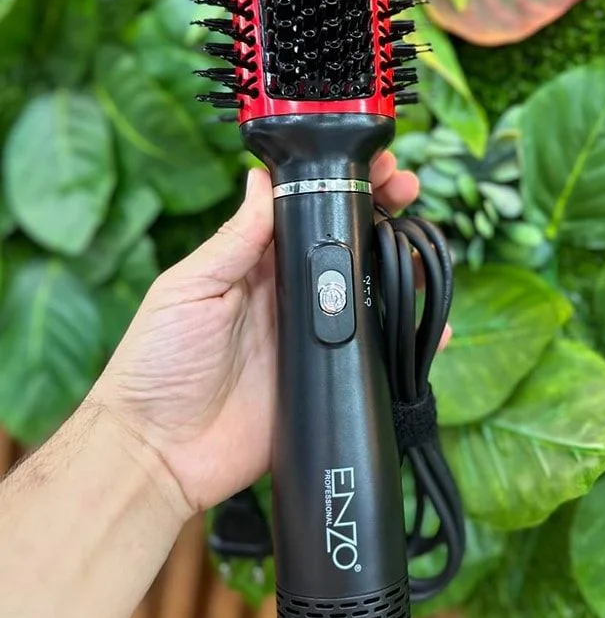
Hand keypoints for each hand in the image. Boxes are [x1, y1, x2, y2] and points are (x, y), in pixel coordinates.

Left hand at [91, 153, 424, 514]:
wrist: (160, 451)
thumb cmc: (158, 364)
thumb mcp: (189, 289)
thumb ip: (233, 240)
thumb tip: (259, 180)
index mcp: (256, 267)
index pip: (307, 215)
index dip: (340, 187)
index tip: (373, 165)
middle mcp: (291, 296)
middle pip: (347, 248)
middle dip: (383, 214)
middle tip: (408, 189)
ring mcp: (312, 338)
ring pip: (370, 295)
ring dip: (402, 268)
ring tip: (425, 248)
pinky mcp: (325, 379)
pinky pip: (375, 355)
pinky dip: (406, 342)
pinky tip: (434, 328)